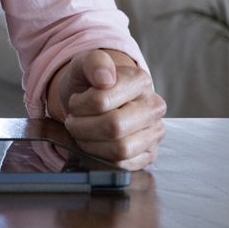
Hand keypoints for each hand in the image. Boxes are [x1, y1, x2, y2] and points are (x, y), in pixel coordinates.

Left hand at [53, 49, 165, 170]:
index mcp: (140, 80)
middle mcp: (153, 107)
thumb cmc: (91, 81)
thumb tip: (105, 77)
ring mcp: (154, 133)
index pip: (103, 101)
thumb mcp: (84, 63)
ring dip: (91, 144)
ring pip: (120, 149)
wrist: (96, 100)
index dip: (80, 105)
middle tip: (74, 120)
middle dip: (84, 127)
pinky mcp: (149, 155)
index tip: (75, 101)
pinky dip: (101, 157)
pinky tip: (94, 144)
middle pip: (114, 127)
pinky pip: (124, 166)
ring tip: (82, 131)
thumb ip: (94, 61)